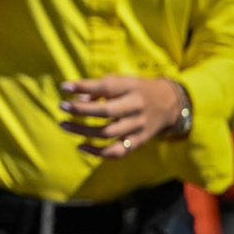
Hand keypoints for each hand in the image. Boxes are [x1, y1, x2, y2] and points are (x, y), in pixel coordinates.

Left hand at [59, 75, 185, 157]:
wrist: (171, 103)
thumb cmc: (137, 90)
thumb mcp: (123, 81)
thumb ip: (100, 88)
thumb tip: (77, 98)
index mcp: (131, 88)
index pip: (106, 87)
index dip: (84, 87)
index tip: (64, 87)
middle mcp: (136, 107)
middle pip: (106, 112)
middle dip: (81, 110)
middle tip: (62, 107)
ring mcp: (138, 126)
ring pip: (108, 133)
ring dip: (83, 131)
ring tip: (64, 125)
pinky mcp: (139, 141)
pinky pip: (117, 151)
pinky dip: (98, 152)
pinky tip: (81, 147)